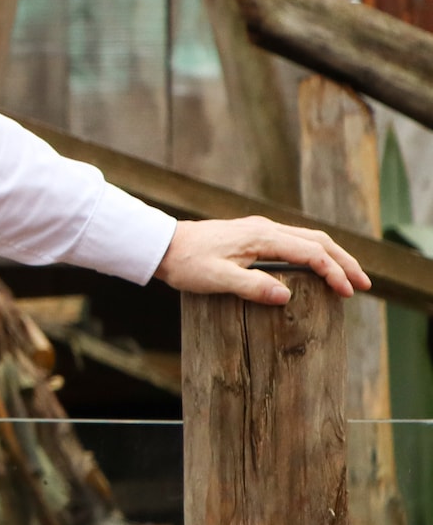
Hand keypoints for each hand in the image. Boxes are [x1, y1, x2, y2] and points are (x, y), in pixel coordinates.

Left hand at [155, 216, 370, 303]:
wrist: (161, 245)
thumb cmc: (187, 264)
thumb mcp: (216, 279)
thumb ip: (251, 287)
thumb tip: (286, 296)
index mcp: (261, 237)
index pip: (310, 253)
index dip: (333, 272)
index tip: (348, 293)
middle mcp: (264, 228)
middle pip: (316, 240)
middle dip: (343, 261)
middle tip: (364, 285)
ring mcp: (258, 230)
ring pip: (306, 238)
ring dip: (331, 256)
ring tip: (348, 277)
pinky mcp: (251, 236)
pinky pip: (292, 241)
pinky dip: (313, 253)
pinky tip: (315, 267)